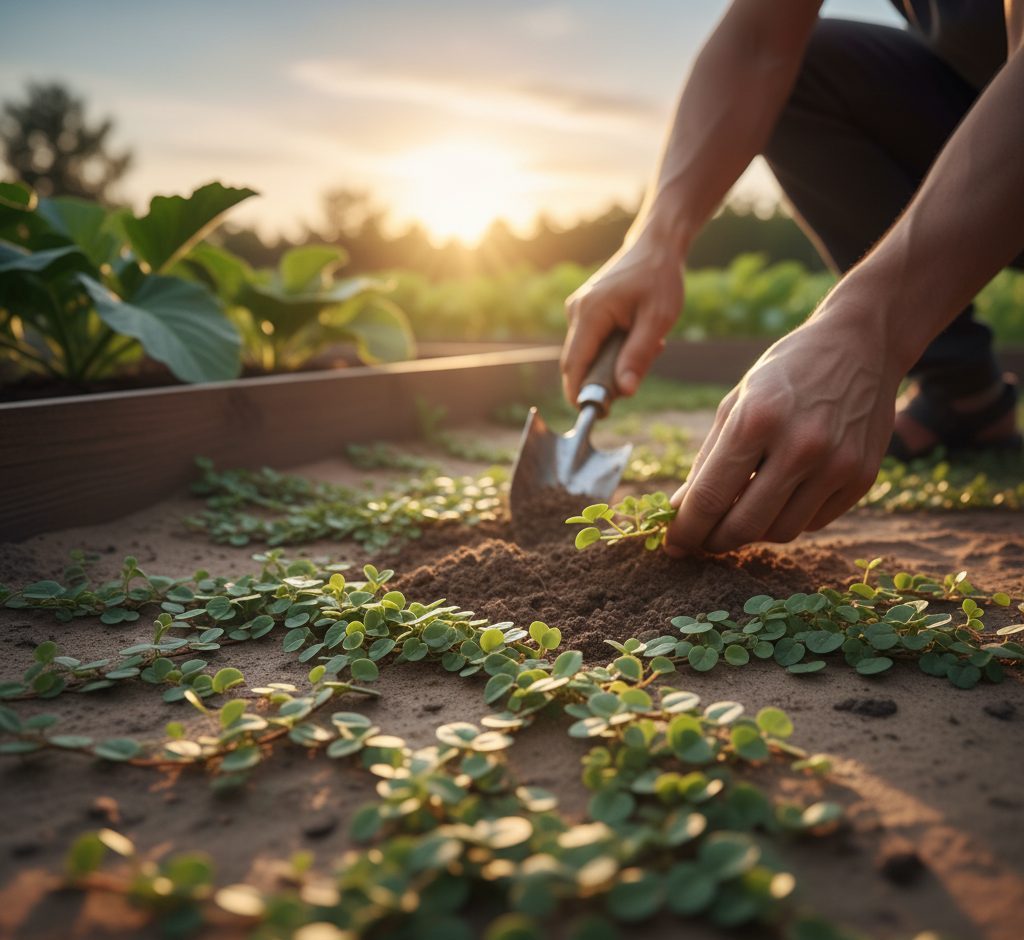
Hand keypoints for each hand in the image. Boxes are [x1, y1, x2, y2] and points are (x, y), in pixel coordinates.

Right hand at [561, 228, 683, 402]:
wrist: (657, 245)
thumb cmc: (660, 278)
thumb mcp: (657, 319)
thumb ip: (639, 356)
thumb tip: (624, 391)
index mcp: (590, 313)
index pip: (574, 365)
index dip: (580, 393)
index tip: (597, 413)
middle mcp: (576, 311)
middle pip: (578, 363)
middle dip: (602, 380)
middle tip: (634, 380)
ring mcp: (578, 310)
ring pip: (587, 354)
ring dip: (612, 363)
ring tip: (649, 345)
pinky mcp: (585, 311)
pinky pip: (593, 343)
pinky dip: (613, 349)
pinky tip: (638, 336)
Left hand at [664, 305, 901, 554]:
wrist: (860, 344)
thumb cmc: (785, 371)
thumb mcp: (736, 403)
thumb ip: (707, 460)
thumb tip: (679, 509)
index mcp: (757, 420)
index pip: (711, 497)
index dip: (686, 529)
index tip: (673, 543)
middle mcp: (801, 445)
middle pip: (745, 525)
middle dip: (714, 541)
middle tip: (701, 540)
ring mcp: (837, 464)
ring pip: (781, 531)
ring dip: (752, 533)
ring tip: (737, 516)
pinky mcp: (862, 477)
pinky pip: (813, 522)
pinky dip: (787, 519)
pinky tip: (777, 501)